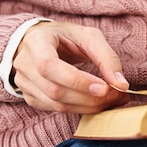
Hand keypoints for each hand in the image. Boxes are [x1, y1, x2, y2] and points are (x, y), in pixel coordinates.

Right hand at [12, 21, 130, 113]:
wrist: (44, 42)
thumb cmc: (67, 37)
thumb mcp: (89, 37)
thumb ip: (106, 57)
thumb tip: (121, 84)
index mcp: (36, 42)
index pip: (50, 66)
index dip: (77, 80)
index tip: (104, 87)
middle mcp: (25, 63)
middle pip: (54, 89)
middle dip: (89, 96)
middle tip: (116, 95)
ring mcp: (24, 83)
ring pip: (56, 104)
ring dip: (88, 106)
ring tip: (112, 99)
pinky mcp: (31, 97)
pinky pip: (56, 109)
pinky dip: (80, 109)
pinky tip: (97, 103)